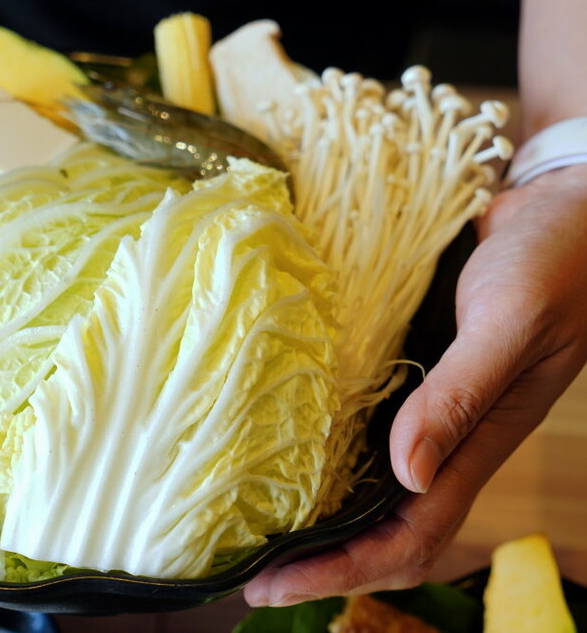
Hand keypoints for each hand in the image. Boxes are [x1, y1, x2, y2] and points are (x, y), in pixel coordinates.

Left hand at [244, 164, 586, 606]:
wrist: (559, 216)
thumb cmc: (549, 264)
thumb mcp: (509, 324)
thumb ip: (463, 394)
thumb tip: (407, 472)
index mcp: (477, 444)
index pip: (409, 537)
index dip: (344, 570)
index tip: (274, 586)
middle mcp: (446, 440)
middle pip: (380, 530)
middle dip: (318, 561)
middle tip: (246, 571)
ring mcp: (425, 411)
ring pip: (368, 491)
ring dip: (316, 518)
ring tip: (249, 526)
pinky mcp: (407, 376)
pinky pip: (360, 433)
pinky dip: (320, 458)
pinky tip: (276, 449)